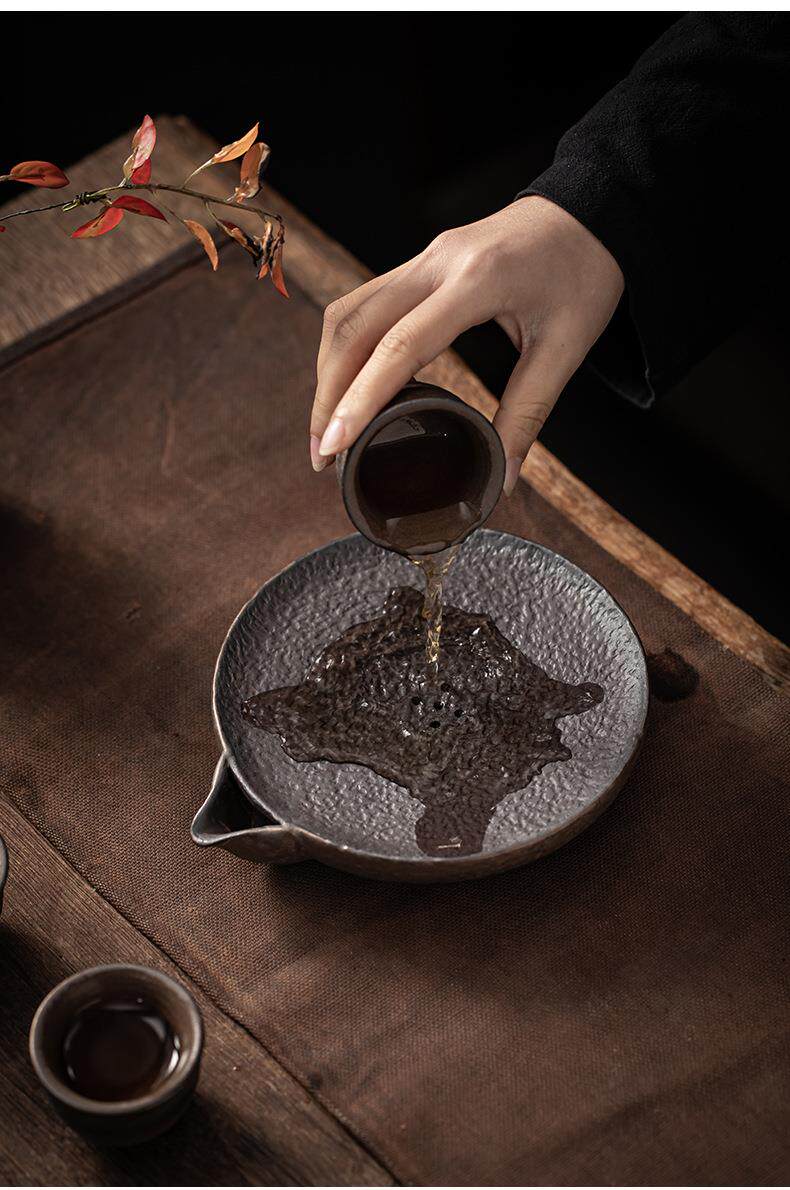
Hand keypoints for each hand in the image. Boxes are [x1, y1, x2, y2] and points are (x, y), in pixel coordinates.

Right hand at [309, 195, 623, 492]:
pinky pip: (363, 302)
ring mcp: (423, 257)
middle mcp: (437, 263)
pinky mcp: (420, 261)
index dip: (359, 400)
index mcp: (476, 282)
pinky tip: (349, 385)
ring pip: (348, 312)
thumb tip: (502, 479)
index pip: (398, 345)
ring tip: (328, 427)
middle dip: (328, 394)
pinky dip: (345, 348)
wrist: (591, 210)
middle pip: (353, 327)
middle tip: (321, 454)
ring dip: (328, 370)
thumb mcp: (568, 348)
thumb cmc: (585, 273)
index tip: (333, 446)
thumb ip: (529, 414)